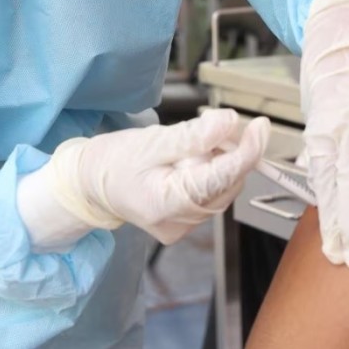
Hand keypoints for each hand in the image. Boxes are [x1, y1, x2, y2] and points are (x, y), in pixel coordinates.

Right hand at [17, 109, 269, 248]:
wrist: (88, 184)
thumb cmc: (114, 161)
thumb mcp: (152, 141)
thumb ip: (193, 135)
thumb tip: (230, 121)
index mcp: (167, 204)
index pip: (221, 178)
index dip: (247, 151)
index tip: (260, 125)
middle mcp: (179, 223)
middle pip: (226, 183)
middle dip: (228, 151)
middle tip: (210, 126)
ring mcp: (183, 227)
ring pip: (222, 189)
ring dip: (217, 161)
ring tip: (189, 146)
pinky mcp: (184, 223)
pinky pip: (211, 195)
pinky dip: (208, 172)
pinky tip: (188, 161)